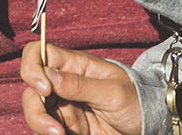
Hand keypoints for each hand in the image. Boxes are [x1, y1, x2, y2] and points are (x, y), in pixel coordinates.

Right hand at [20, 40, 142, 134]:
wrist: (149, 127)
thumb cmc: (136, 101)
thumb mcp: (112, 92)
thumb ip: (80, 84)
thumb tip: (48, 75)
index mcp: (74, 66)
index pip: (39, 54)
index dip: (32, 67)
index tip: (43, 87)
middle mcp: (63, 84)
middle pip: (32, 87)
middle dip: (34, 106)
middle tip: (52, 125)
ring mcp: (64, 105)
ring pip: (35, 109)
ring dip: (40, 122)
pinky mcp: (67, 125)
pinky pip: (46, 127)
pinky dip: (47, 132)